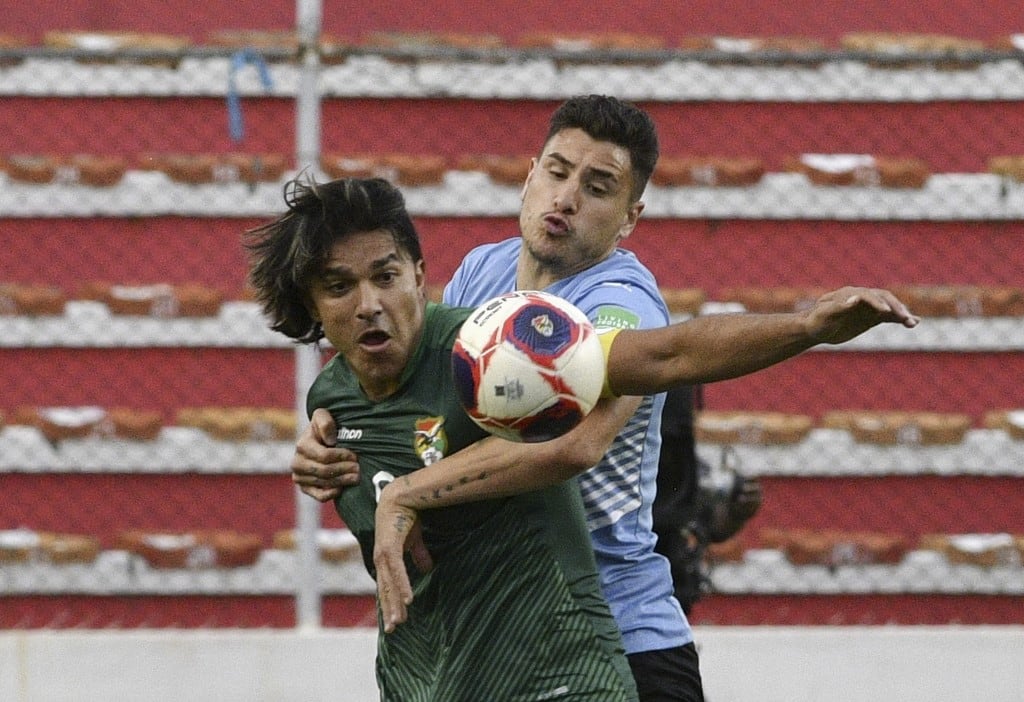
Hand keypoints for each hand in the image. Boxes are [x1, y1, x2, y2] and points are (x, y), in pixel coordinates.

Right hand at [290, 408, 359, 501]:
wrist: (317, 441)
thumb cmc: (323, 428)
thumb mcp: (323, 416)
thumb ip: (325, 422)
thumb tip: (330, 440)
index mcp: (302, 446)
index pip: (324, 456)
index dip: (342, 457)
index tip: (355, 455)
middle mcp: (297, 463)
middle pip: (325, 471)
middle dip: (344, 469)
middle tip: (358, 468)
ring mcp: (299, 477)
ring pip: (323, 483)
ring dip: (342, 480)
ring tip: (356, 476)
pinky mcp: (304, 488)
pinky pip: (318, 496)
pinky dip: (331, 493)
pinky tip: (342, 488)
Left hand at [373, 482, 433, 632]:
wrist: (401, 496)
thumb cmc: (405, 516)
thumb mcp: (414, 539)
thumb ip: (418, 554)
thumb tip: (427, 569)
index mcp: (385, 559)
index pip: (387, 586)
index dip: (390, 602)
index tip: (394, 620)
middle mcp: (381, 559)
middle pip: (386, 590)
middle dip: (390, 610)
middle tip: (394, 630)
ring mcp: (384, 554)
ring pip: (390, 585)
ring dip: (396, 604)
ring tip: (400, 622)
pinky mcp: (390, 547)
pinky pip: (398, 572)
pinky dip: (403, 586)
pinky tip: (409, 600)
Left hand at [806, 286, 918, 344]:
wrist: (815, 329)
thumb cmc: (817, 321)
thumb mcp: (825, 315)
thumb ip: (839, 306)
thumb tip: (856, 297)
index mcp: (849, 294)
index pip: (867, 295)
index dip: (877, 302)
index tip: (885, 312)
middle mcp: (862, 297)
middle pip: (883, 298)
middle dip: (895, 307)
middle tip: (905, 318)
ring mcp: (868, 307)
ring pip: (889, 307)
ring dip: (901, 314)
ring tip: (913, 323)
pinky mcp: (872, 317)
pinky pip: (889, 316)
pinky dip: (900, 319)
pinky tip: (913, 323)